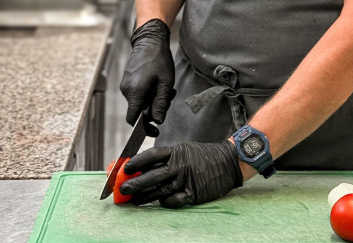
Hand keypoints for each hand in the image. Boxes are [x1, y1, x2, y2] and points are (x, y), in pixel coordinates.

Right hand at [120, 19, 174, 124]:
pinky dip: (148, 93)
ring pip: (139, 102)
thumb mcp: (166, 82)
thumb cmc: (159, 59)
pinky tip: (158, 83)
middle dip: (154, 109)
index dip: (144, 127)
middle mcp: (126, 90)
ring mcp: (125, 85)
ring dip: (153, 99)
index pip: (133, 120)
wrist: (149, 40)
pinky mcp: (127, 80)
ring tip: (166, 87)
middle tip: (170, 98)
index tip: (155, 129)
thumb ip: (161, 103)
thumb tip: (158, 121)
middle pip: (139, 111)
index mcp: (135, 92)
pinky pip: (137, 93)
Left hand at [121, 141, 242, 207]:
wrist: (228, 162)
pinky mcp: (194, 193)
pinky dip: (165, 202)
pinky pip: (174, 201)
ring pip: (160, 190)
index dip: (137, 161)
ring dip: (145, 196)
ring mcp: (187, 180)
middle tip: (123, 189)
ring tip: (134, 200)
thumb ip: (168, 158)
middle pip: (152, 175)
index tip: (125, 167)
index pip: (152, 155)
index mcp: (177, 151)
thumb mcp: (185, 150)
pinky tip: (160, 202)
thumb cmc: (204, 156)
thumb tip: (145, 167)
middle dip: (135, 183)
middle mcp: (180, 164)